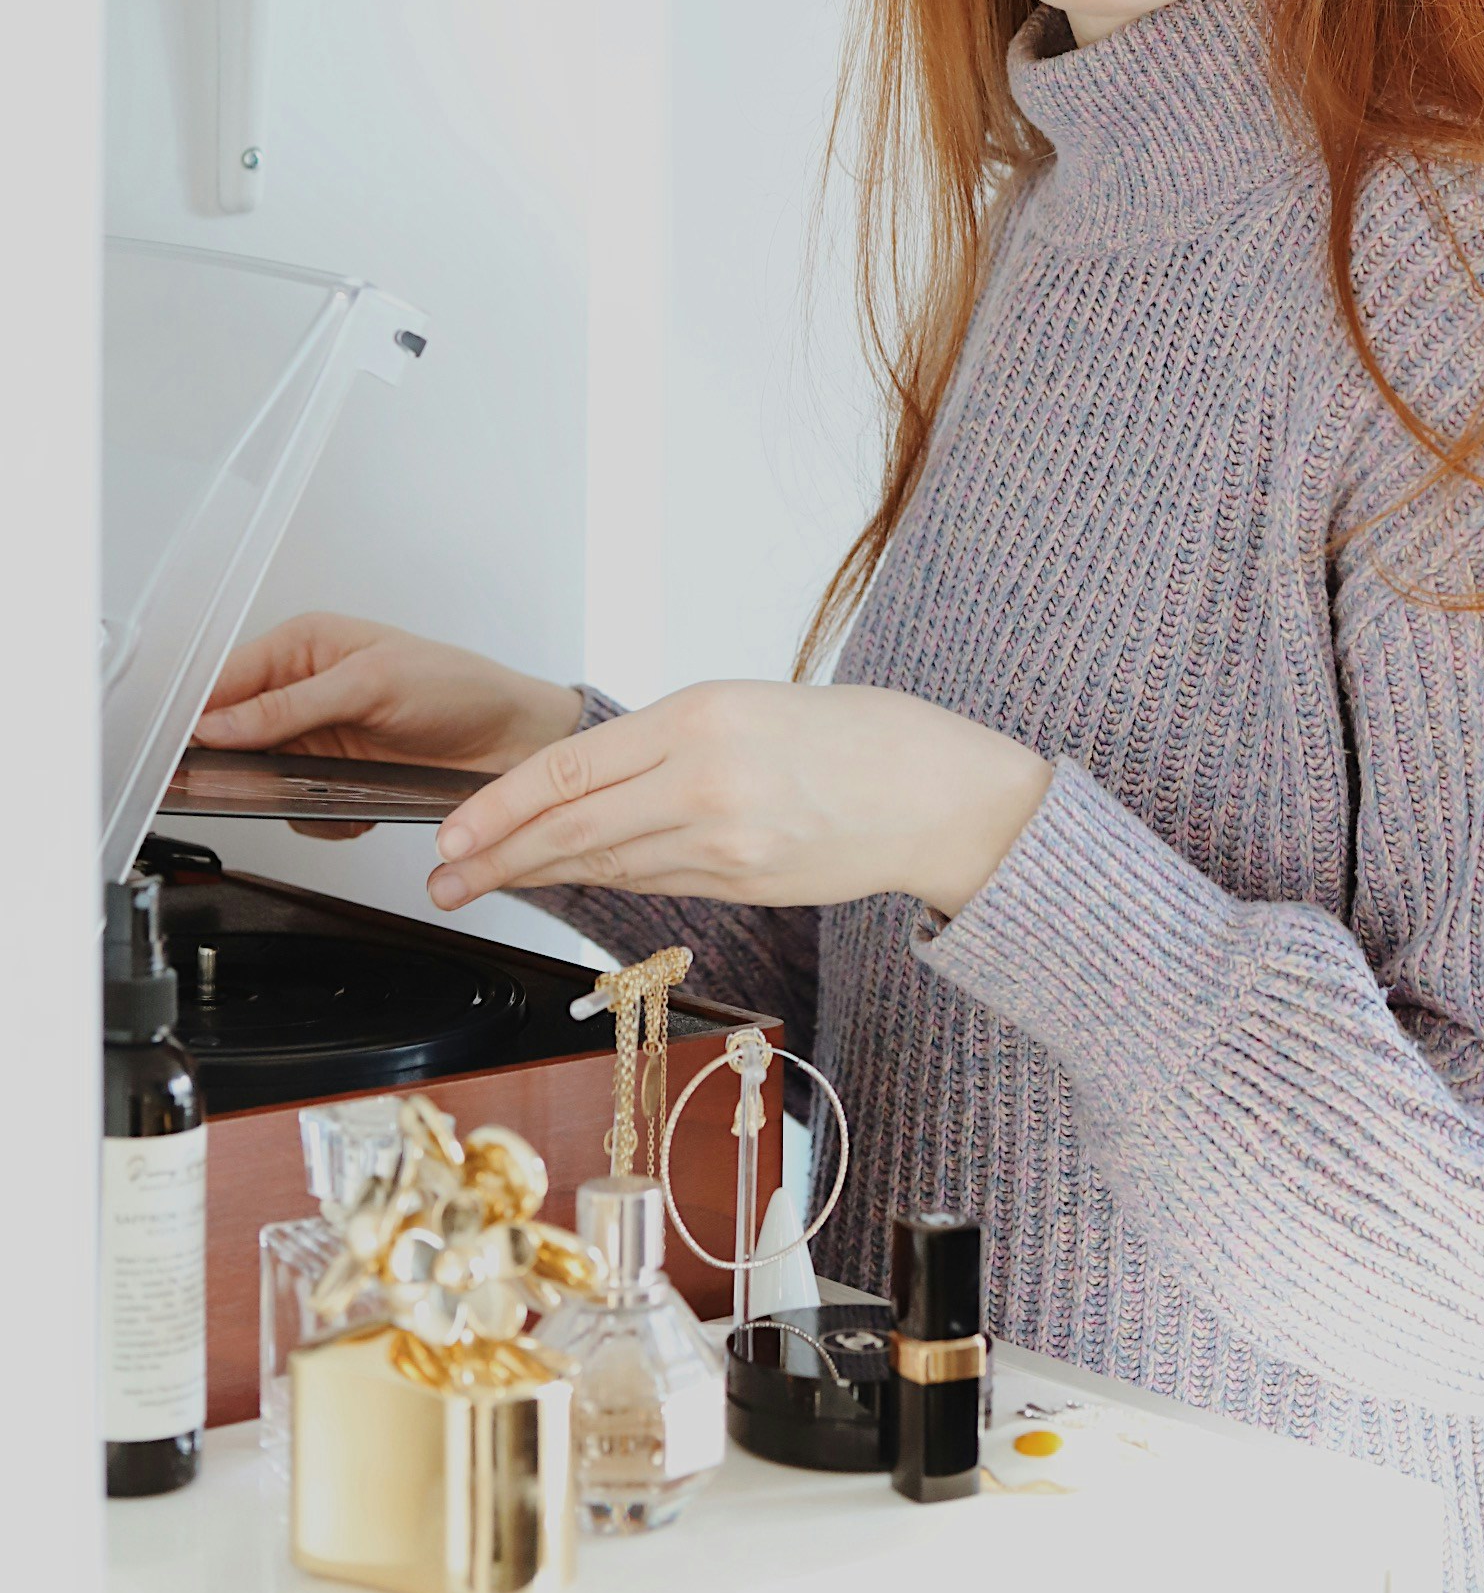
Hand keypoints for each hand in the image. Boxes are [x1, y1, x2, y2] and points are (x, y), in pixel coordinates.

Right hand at [196, 614, 584, 779]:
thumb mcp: (371, 684)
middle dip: (246, 765)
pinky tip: (356, 807)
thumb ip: (290, 705)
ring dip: (291, 796)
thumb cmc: (456, 687)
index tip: (182, 752)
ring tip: (334, 789)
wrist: (511, 740)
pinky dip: (322, 817)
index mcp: (305, 645)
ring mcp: (317, 737)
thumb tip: (220, 722)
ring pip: (261, 779)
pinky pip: (298, 809)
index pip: (225, 679)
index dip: (197, 716)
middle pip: (233, 735)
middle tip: (266, 781)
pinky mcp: (334, 778)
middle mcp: (303, 690)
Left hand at [427, 680, 1053, 923]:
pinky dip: (600, 882)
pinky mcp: (741, 887)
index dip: (498, 804)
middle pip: (571, 829)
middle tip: (442, 876)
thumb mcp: (746, 705)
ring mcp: (724, 844)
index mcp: (700, 717)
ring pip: (604, 864)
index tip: (451, 826)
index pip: (570, 767)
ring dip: (536, 875)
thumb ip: (665, 742)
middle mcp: (704, 781)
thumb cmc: (848, 735)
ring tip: (484, 882)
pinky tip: (566, 882)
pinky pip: (651, 884)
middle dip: (494, 856)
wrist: (931, 792)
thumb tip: (583, 780)